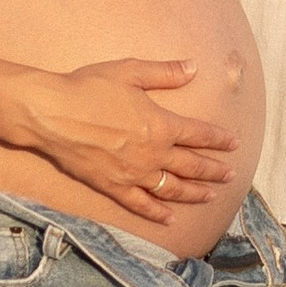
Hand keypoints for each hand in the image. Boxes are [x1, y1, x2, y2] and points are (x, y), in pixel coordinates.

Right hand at [9, 57, 237, 223]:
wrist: (51, 114)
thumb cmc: (89, 87)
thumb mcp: (129, 71)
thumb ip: (164, 73)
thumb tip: (193, 68)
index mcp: (161, 125)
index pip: (200, 134)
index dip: (220, 140)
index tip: (234, 144)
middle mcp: (153, 154)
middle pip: (193, 166)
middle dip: (215, 171)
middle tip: (232, 175)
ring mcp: (134, 174)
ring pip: (173, 189)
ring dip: (195, 193)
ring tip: (211, 196)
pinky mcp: (113, 187)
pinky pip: (140, 204)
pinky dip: (157, 213)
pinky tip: (169, 219)